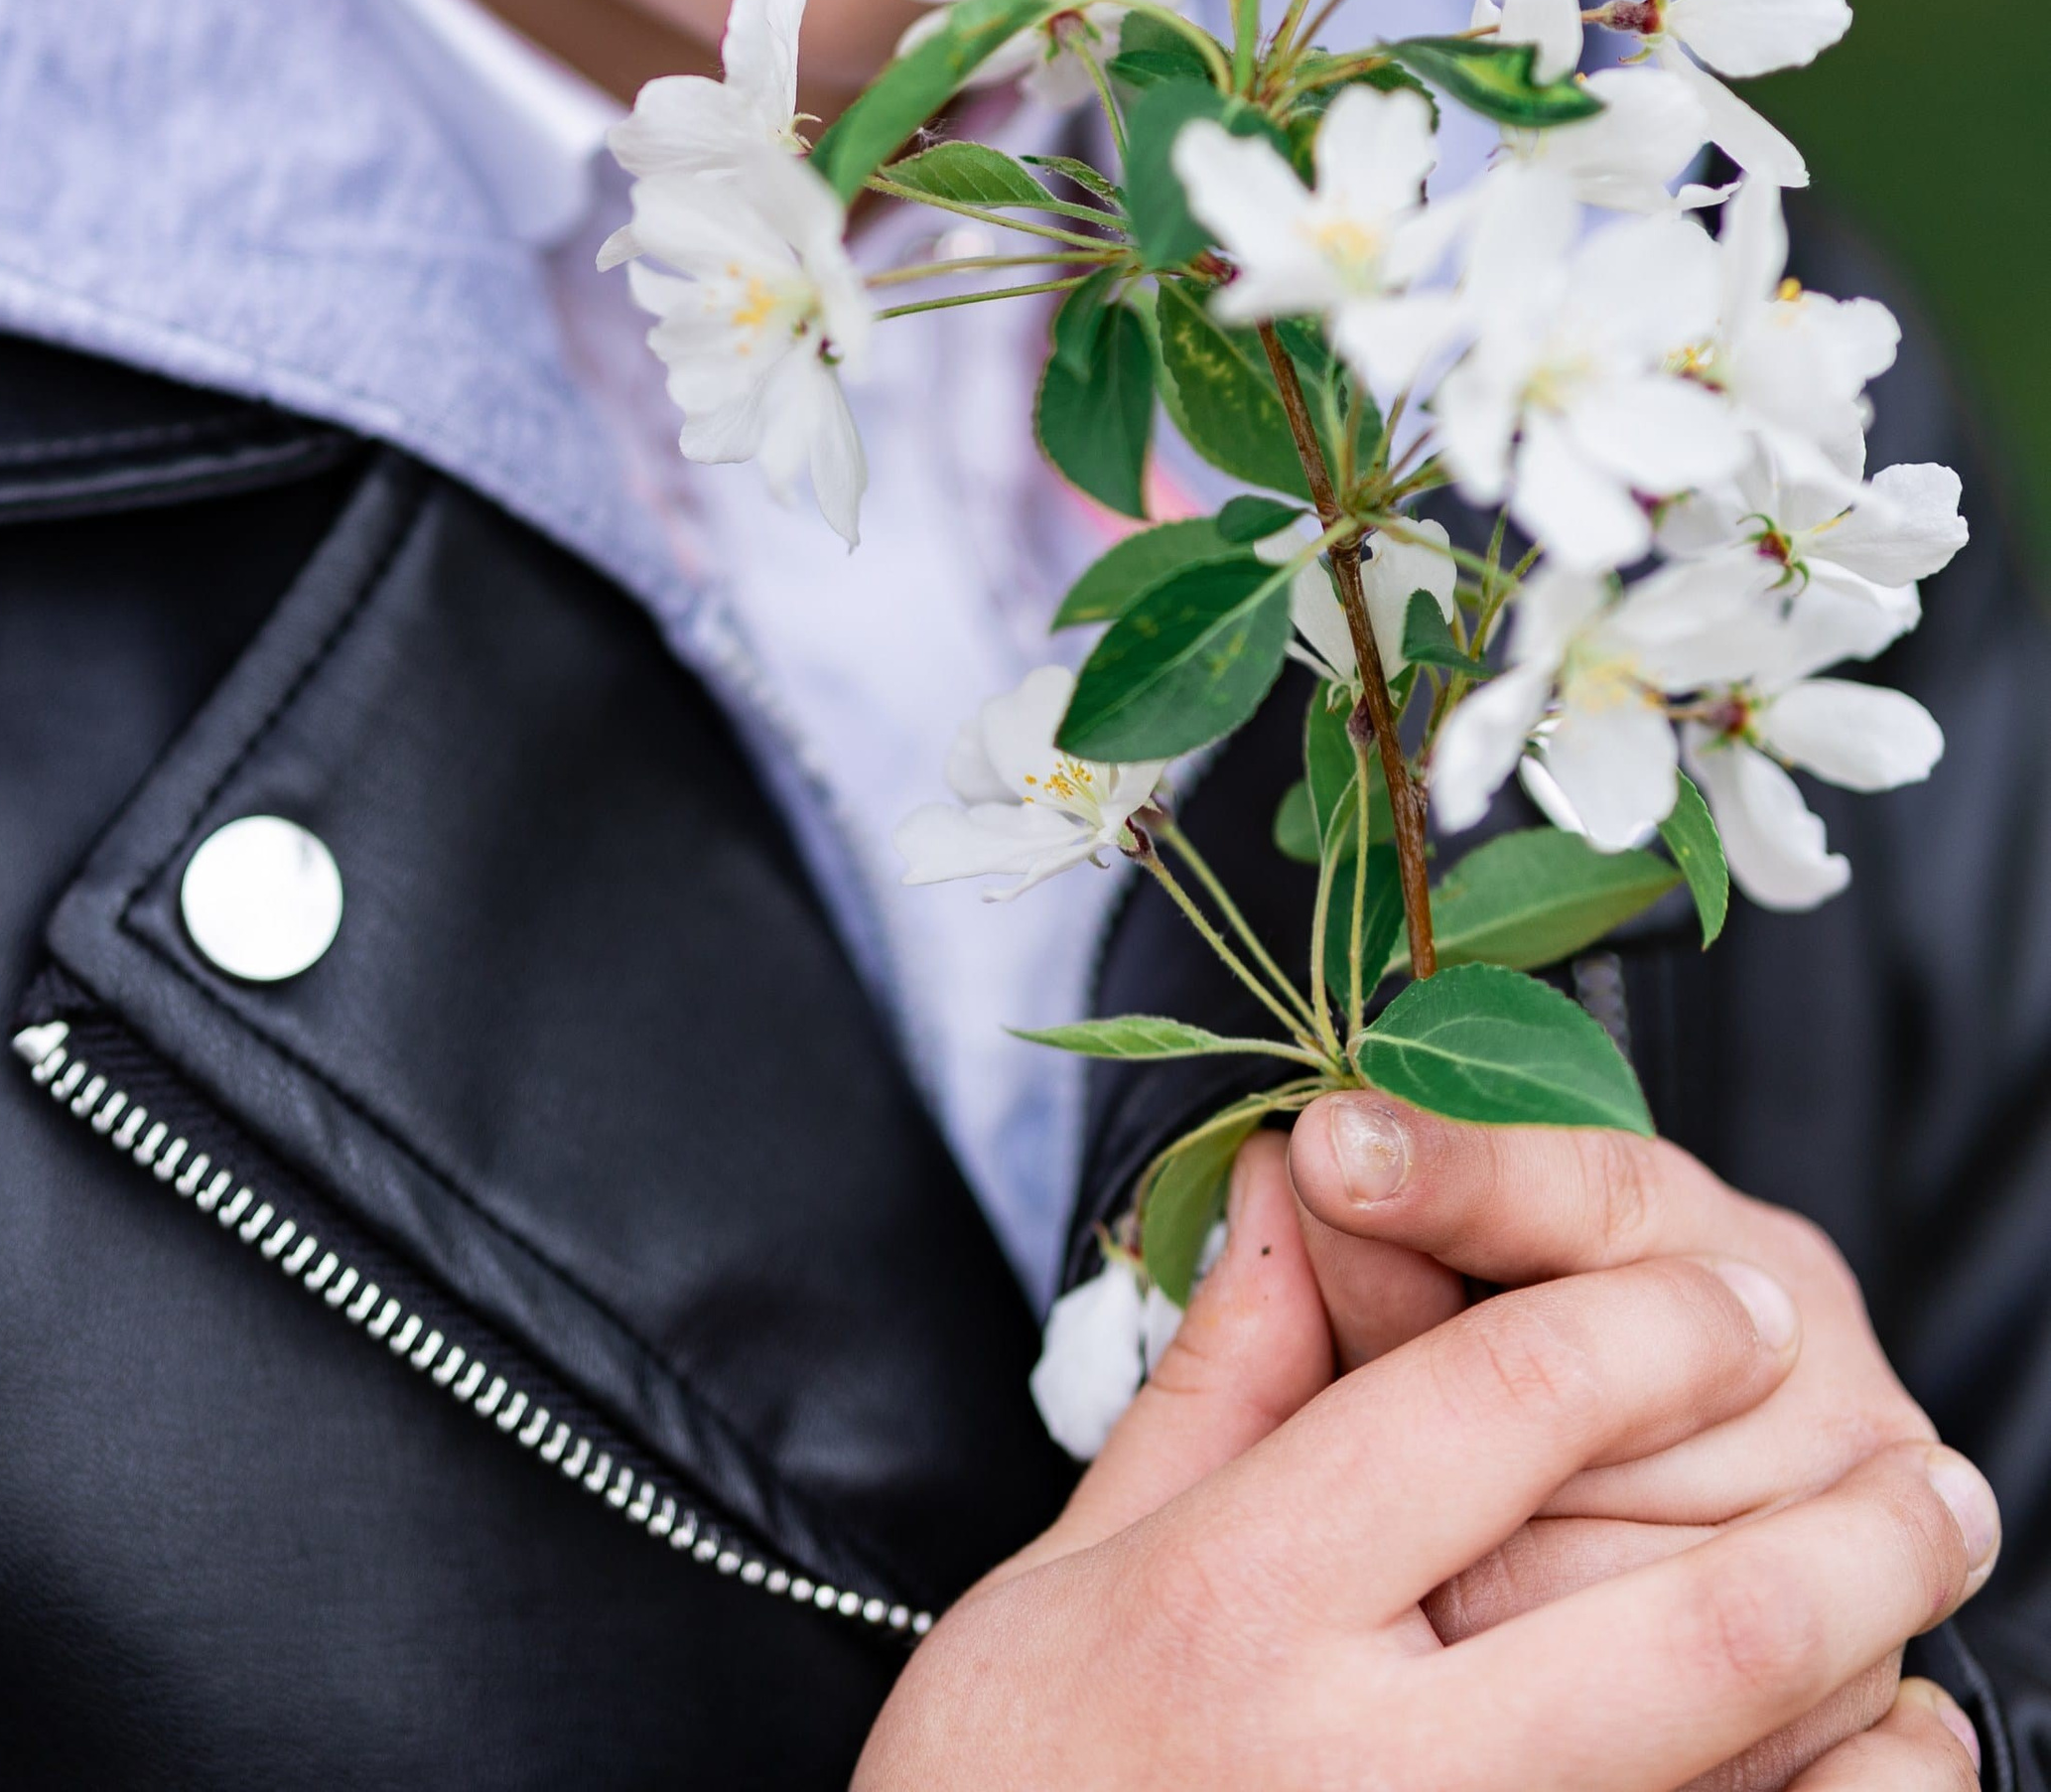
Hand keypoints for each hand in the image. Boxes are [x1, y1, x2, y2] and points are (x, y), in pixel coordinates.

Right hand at [854, 1134, 1996, 1790]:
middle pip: (1696, 1624)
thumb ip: (1222, 1389)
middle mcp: (1370, 1766)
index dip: (1648, 1327)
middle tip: (1925, 1470)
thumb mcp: (1072, 1568)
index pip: (1502, 1405)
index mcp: (1243, 1603)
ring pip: (1750, 1785)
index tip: (1735, 1297)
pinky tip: (1870, 1766)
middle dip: (1846, 1528)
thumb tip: (1298, 1197)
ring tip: (1920, 1622)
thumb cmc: (1004, 1786)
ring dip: (1875, 1699)